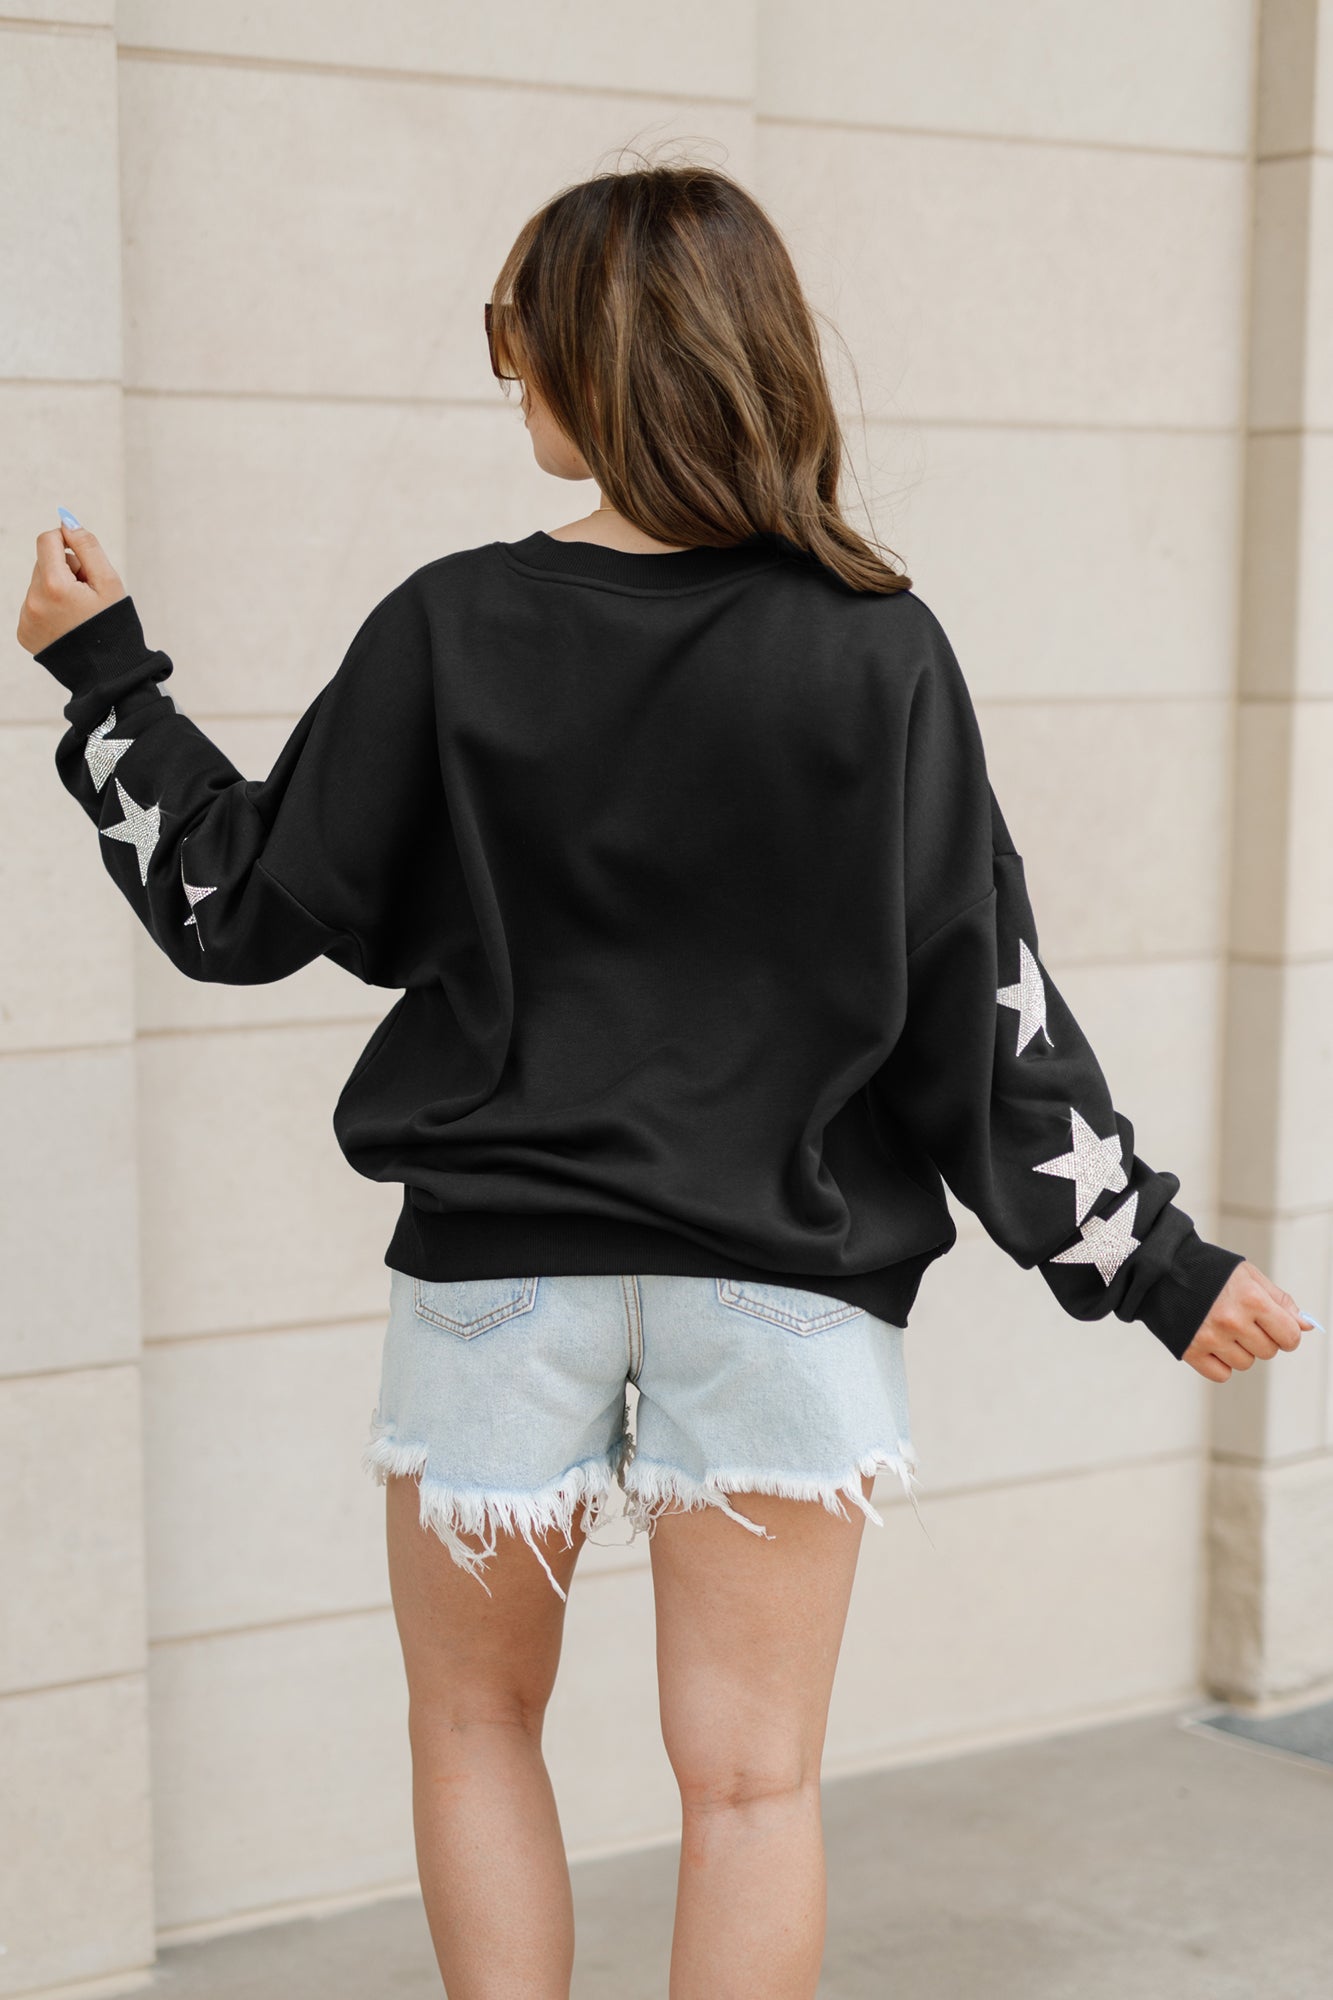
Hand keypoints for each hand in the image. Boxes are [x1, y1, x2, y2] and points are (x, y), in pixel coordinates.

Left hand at [16, 518, 126, 654]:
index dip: (65, 541)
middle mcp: (33, 601)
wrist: (108, 674)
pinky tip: (68, 625)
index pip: (46, 540)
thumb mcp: (109, 582)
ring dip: (57, 589)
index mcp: (55, 586)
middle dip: (64, 570)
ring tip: (79, 613)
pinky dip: (49, 609)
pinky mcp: (23, 632)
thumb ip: (87, 546)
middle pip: (43, 563)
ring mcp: (26, 618)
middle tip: (88, 594)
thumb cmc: (113, 626)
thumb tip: (67, 521)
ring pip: (38, 585)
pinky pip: (33, 606)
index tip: (80, 554)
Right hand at [1181, 1260, 1316, 1379]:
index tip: (1276, 1328)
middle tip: (1243, 1321)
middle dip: (1261, 1339)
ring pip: (1245, 1363)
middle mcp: (1232, 1321)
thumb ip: (1280, 1301)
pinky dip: (1220, 1363)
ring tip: (1223, 1328)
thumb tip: (1305, 1326)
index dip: (1287, 1334)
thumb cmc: (1209, 1270)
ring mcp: (1210, 1338)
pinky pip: (1222, 1374)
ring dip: (1240, 1350)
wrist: (1161, 1270)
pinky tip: (1212, 1343)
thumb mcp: (1249, 1276)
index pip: (1290, 1337)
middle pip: (1268, 1351)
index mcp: (1251, 1299)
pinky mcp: (1190, 1351)